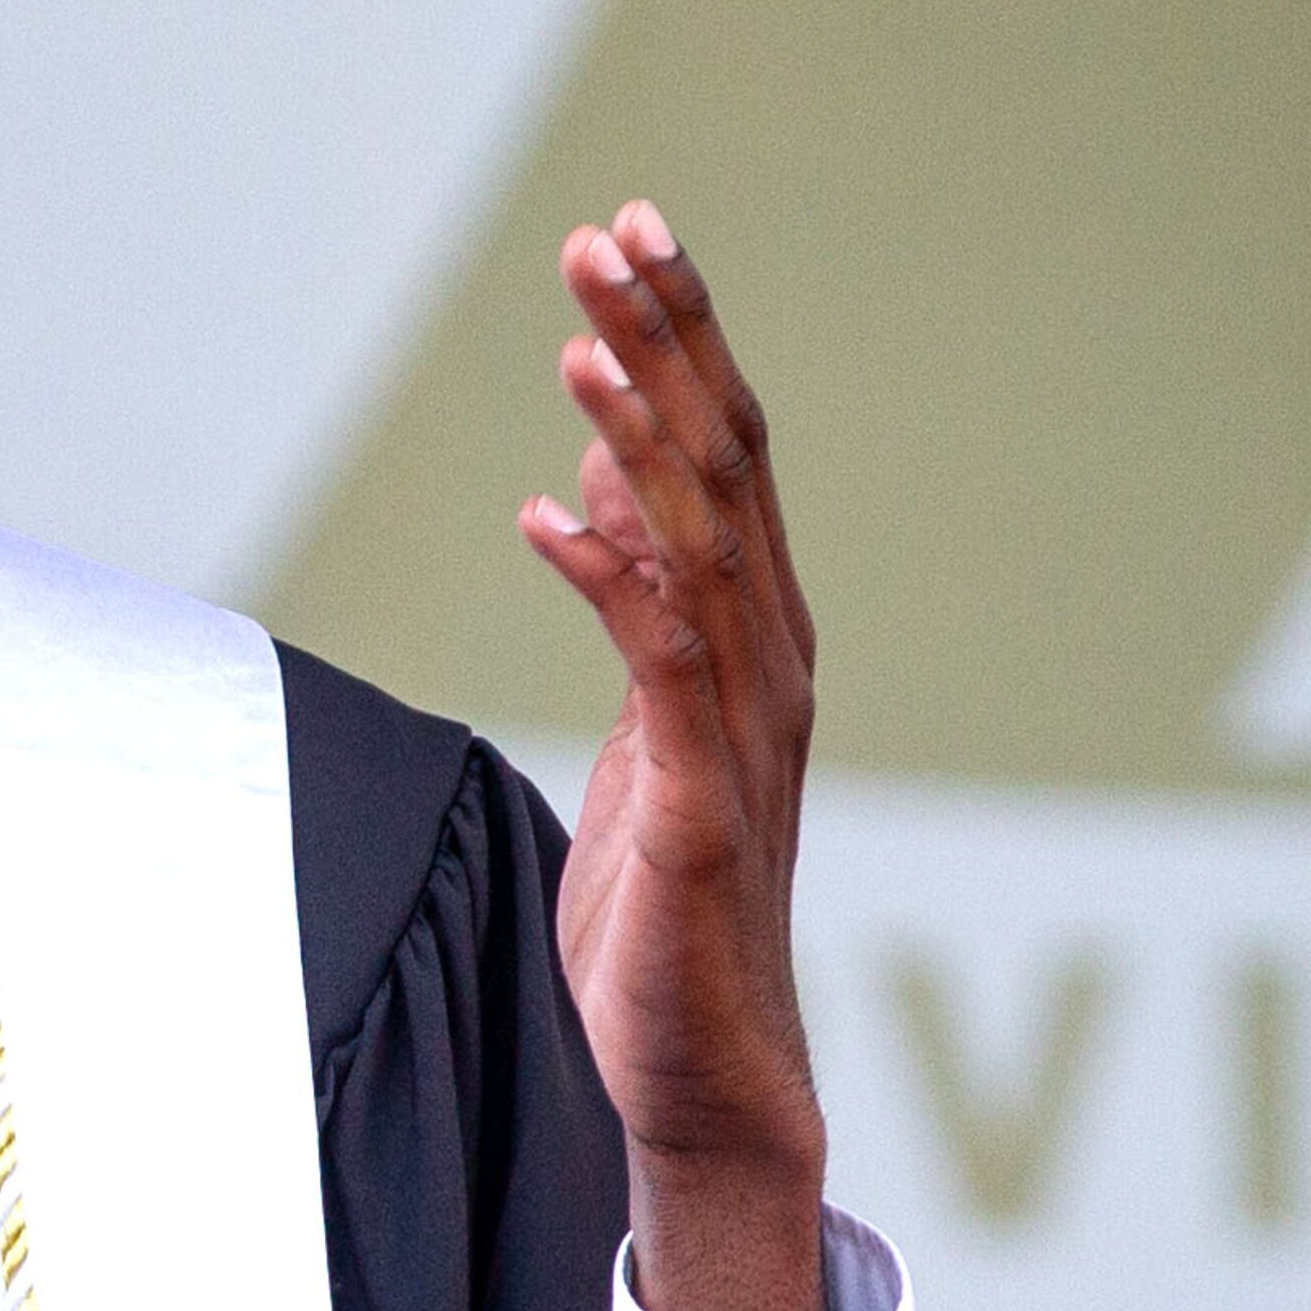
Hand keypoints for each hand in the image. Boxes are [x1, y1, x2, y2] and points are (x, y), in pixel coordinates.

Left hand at [520, 203, 830, 1310]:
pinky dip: (609, 582)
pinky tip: (544, 516)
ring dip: (642, 432)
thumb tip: (609, 471)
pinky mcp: (702, 809)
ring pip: (703, 544)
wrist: (707, 1080)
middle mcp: (766, 663)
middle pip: (726, 465)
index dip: (681, 337)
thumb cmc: (668, 909)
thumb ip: (640, 598)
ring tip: (580, 336)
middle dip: (667, 340)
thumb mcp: (643, 721)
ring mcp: (743, 734)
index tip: (627, 232)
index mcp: (751, 636)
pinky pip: (660, 671)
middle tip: (608, 230)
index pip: (723, 452)